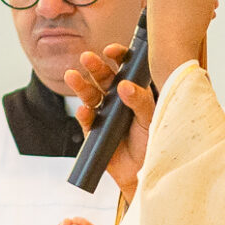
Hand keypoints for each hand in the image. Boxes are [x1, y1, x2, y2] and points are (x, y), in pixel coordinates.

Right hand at [65, 43, 154, 202]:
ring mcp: (104, 114)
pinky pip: (86, 120)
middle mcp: (117, 100)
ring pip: (90, 95)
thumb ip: (140, 101)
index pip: (125, 69)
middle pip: (104, 78)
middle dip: (95, 67)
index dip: (118, 57)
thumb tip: (124, 85)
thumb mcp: (151, 119)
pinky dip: (84, 114)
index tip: (110, 51)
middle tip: (87, 58)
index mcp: (134, 92)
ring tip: (72, 76)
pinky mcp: (94, 131)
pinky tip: (84, 110)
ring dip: (80, 85)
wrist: (144, 173)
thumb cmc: (153, 143)